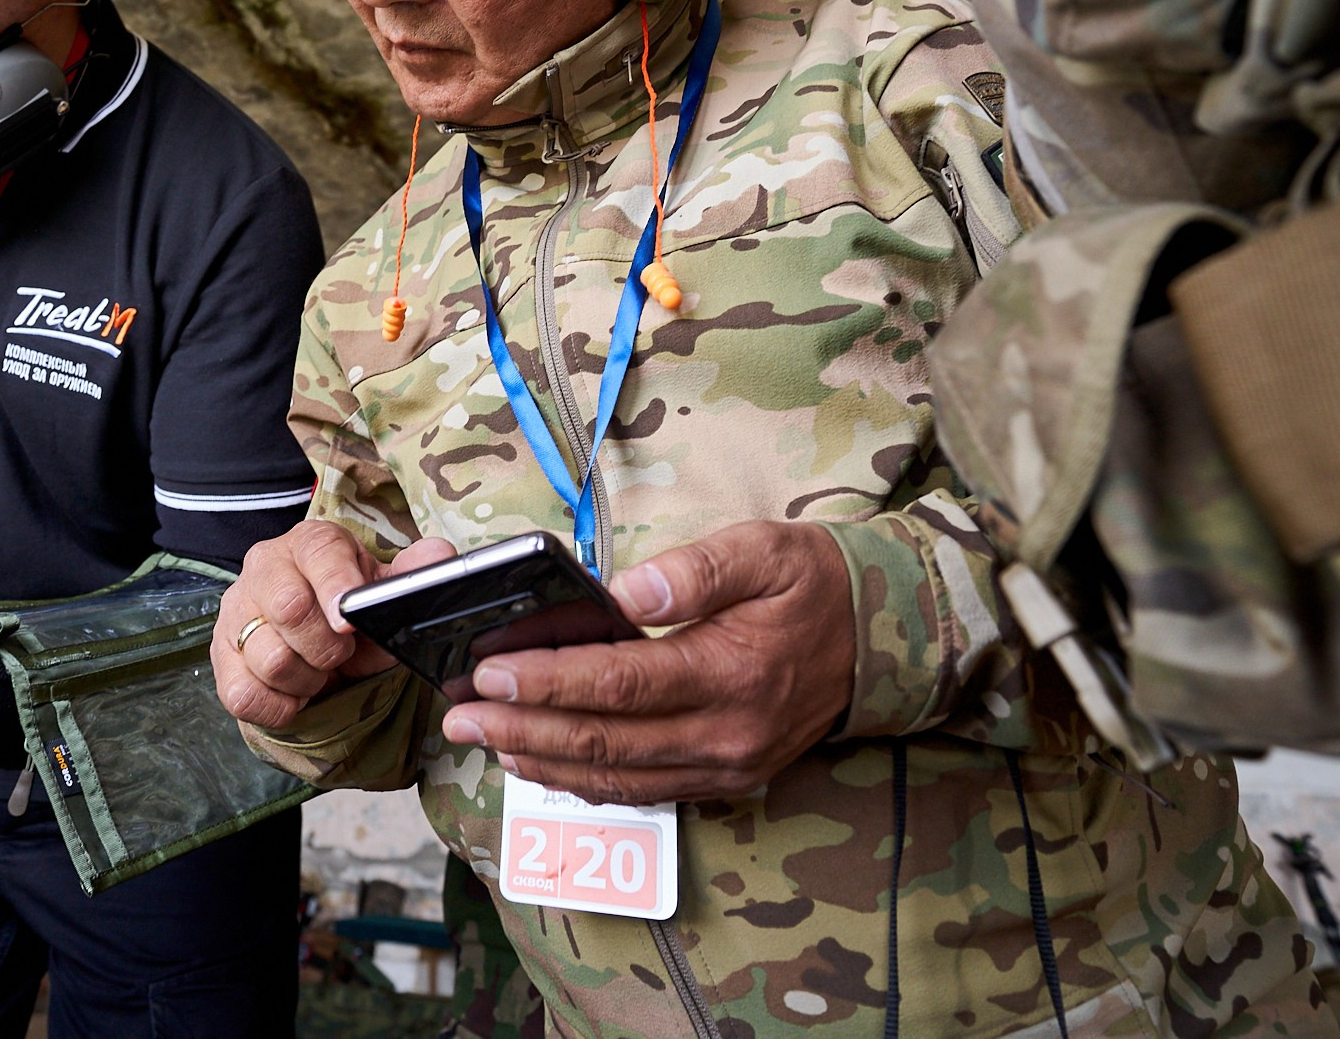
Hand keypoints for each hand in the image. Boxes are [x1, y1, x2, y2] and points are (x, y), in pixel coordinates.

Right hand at [213, 520, 456, 730]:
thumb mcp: (385, 593)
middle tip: (342, 653)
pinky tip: (295, 692)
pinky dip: (280, 706)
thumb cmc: (351, 615)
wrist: (315, 645)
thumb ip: (414, 575)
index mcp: (311, 543)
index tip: (350, 623)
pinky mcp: (221, 658)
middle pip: (289, 609)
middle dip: (327, 646)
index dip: (336, 588)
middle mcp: (265, 568)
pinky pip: (244, 695)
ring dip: (307, 679)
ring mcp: (236, 612)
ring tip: (319, 671)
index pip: (319, 554)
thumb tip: (437, 558)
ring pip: (270, 658)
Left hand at [441, 521, 855, 802]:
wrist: (881, 639)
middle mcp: (726, 734)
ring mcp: (725, 766)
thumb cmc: (813, 583)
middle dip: (523, 730)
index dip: (550, 681)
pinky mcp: (724, 779)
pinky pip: (641, 790)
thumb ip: (696, 570)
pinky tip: (538, 763)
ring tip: (481, 738)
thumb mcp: (765, 549)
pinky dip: (583, 782)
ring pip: (616, 777)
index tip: (491, 670)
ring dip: (542, 762)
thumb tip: (625, 591)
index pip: (622, 683)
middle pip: (606, 742)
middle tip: (458, 714)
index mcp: (733, 672)